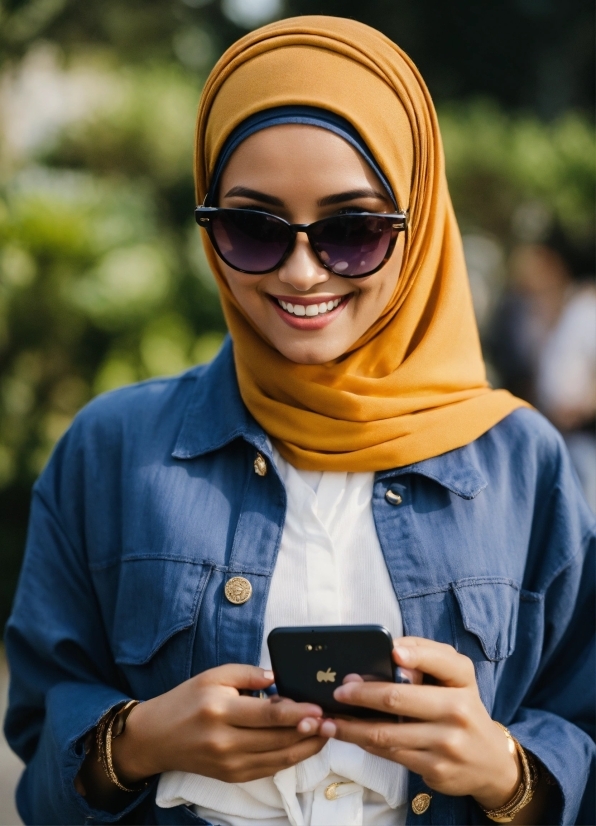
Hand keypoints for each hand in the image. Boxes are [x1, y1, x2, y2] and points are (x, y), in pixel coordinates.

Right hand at [113, 664, 324, 784]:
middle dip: (309, 732)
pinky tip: (304, 746)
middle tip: (332, 721)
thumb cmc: (186, 701)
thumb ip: (247, 674)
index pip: (268, 715)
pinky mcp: (232, 776)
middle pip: (277, 739)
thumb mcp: (212, 676)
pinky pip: (269, 769)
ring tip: (326, 733)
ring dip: (306, 748)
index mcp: (221, 711)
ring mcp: (230, 764)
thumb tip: (278, 679)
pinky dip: (290, 758)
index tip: (318, 708)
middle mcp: (226, 741)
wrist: (155, 738)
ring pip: (278, 758)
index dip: (296, 713)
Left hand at [319, 637, 520, 810]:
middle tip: (339, 692)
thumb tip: (391, 652)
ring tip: (329, 722)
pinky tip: (349, 736)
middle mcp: (457, 711)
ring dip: (352, 728)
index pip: (440, 662)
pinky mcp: (436, 769)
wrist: (490, 762)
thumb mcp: (455, 678)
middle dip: (362, 695)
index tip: (391, 652)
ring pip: (387, 734)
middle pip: (398, 699)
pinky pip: (392, 754)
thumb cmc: (462, 708)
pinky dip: (366, 744)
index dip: (415, 656)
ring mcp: (446, 743)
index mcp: (462, 680)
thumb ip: (427, 659)